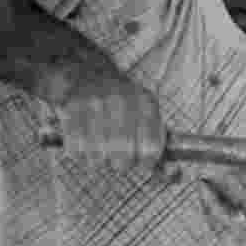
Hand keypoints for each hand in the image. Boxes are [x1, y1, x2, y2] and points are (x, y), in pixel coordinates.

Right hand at [46, 73, 167, 171]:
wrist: (87, 72)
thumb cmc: (122, 102)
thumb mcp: (147, 112)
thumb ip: (159, 142)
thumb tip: (174, 173)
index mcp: (145, 101)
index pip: (151, 147)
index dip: (148, 161)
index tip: (144, 162)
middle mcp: (121, 100)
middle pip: (124, 156)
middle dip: (123, 163)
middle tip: (120, 156)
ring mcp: (94, 104)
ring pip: (98, 157)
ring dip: (100, 159)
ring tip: (101, 147)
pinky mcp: (71, 109)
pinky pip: (76, 150)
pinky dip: (80, 153)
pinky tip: (85, 142)